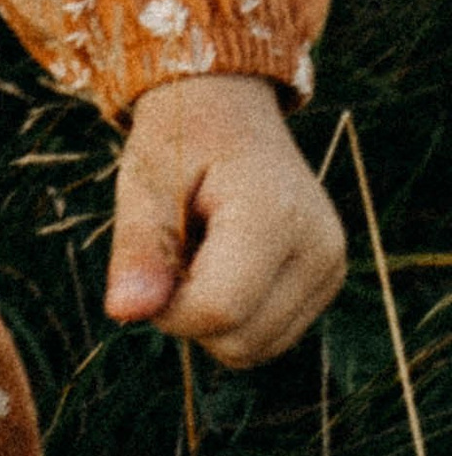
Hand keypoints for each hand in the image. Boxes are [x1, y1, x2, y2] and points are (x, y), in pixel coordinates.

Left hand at [106, 75, 346, 365]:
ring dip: (212, 317)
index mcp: (274, 214)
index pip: (218, 309)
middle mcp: (319, 249)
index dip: (167, 307)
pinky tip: (227, 264)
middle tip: (177, 246)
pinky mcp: (328, 282)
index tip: (149, 264)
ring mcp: (331, 269)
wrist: (232, 106)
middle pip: (239, 343)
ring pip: (255, 350)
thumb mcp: (145, 178)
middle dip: (188, 312)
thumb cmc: (182, 137)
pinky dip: (236, 316)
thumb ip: (137, 247)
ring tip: (204, 249)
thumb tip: (124, 312)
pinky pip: (269, 338)